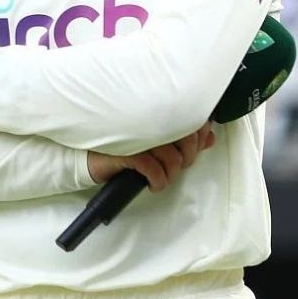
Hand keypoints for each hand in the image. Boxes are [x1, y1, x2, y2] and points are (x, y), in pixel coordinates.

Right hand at [87, 123, 214, 192]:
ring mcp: (136, 135)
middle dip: (186, 159)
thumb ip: (185, 138)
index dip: (198, 138)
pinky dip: (158, 180)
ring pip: (171, 157)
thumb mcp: (159, 143)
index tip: (192, 151)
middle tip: (176, 167)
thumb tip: (209, 137)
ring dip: (170, 174)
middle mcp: (148, 121)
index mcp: (157, 113)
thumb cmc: (124, 148)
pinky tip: (153, 185)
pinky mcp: (124, 150)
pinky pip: (152, 168)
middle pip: (186, 139)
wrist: (88, 158)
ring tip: (161, 178)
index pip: (191, 121)